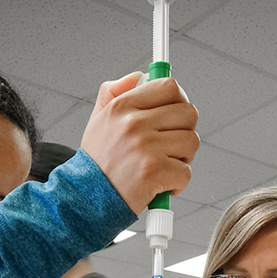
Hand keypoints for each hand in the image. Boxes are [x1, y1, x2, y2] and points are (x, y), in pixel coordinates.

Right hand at [80, 73, 199, 213]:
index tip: (177, 115)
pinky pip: (186, 172)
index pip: (169, 87)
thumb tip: (140, 76)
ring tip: (165, 167)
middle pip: (188, 113)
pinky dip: (178, 184)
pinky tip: (161, 187)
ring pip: (191, 142)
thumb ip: (114, 92)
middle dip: (186, 131)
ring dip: (184, 159)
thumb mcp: (98, 120)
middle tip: (172, 147)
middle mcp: (134, 124)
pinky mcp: (154, 173)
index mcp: (122, 107)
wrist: (85, 200)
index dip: (180, 100)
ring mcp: (145, 148)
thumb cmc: (96, 164)